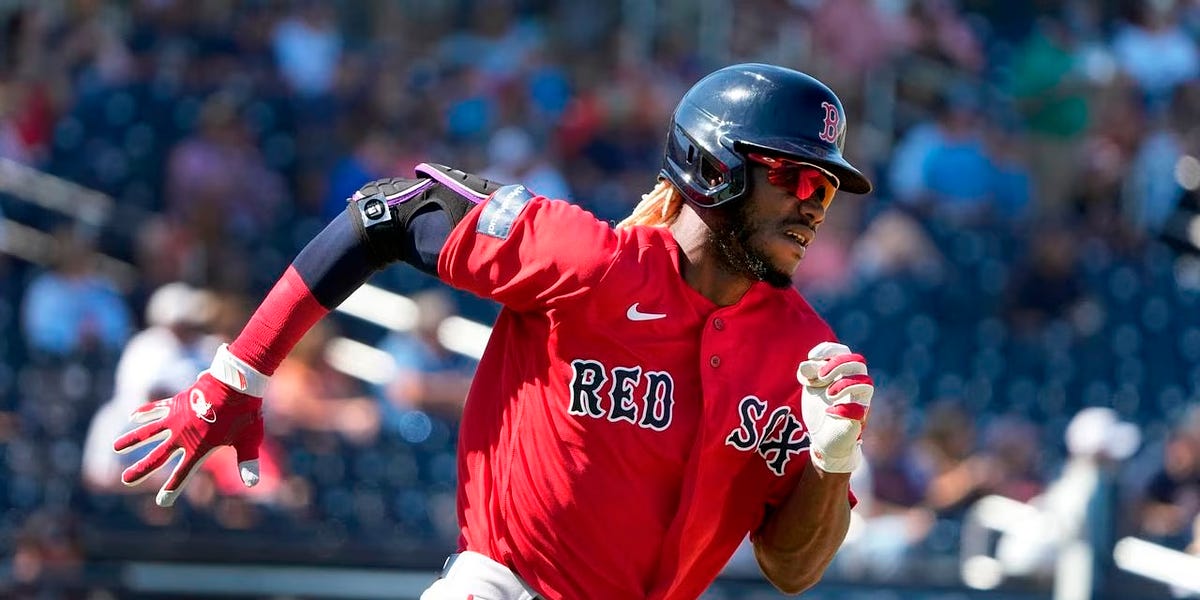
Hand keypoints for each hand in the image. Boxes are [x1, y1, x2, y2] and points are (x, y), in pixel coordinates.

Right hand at [113, 345, 267, 506]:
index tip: (162, 501)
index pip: (183, 474)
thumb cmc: (245, 412)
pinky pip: (157, 408)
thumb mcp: (249, 440)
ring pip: (149, 431)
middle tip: (125, 479)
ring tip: (116, 446)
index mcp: (198, 448)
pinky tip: (133, 416)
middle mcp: (182, 435)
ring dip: (132, 439)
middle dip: (141, 469)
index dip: (172, 489)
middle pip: (157, 456)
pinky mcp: (177, 402)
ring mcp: (177, 417)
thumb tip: (253, 484)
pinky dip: (145, 412)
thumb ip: (247, 462)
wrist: (236, 382)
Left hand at [797, 342, 873, 472]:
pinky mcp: (857, 420)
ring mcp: (859, 401)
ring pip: (867, 384)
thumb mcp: (810, 387)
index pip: (845, 352)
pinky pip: (860, 411)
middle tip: (820, 377)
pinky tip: (829, 411)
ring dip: (844, 385)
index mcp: (844, 372)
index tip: (811, 356)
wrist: (821, 437)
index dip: (830, 349)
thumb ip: (808, 373)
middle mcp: (856, 384)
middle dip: (838, 364)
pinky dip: (844, 409)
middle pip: (859, 362)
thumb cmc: (819, 406)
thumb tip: (806, 365)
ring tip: (828, 394)